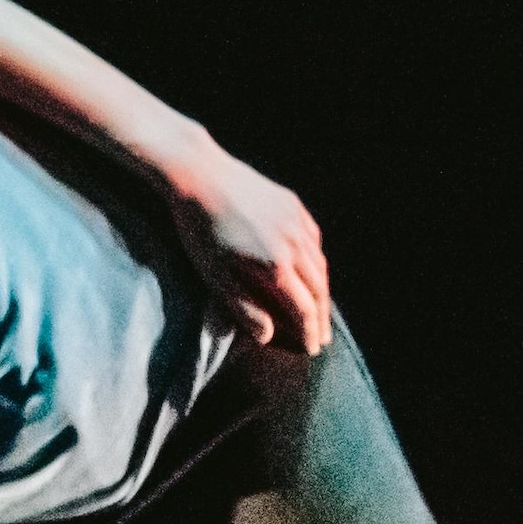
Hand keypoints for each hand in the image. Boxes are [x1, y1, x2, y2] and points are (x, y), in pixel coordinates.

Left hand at [165, 142, 332, 352]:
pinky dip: (316, 261)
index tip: (311, 349)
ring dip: (322, 292)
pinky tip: (312, 269)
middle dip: (321, 318)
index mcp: (275, 267)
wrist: (199, 174)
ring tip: (320, 310)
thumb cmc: (200, 229)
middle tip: (322, 338)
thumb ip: (243, 308)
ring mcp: (296, 223)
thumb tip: (268, 336)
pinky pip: (313, 240)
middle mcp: (294, 245)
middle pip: (318, 290)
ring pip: (319, 265)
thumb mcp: (214, 275)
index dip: (309, 332)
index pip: (303, 309)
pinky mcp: (292, 205)